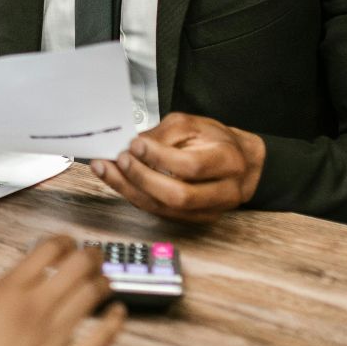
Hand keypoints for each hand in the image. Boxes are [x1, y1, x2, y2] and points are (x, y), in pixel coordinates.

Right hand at [0, 235, 126, 345]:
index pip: (48, 249)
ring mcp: (54, 337)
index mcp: (9, 291)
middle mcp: (36, 308)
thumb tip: (28, 284)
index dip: (64, 242)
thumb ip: (5, 294)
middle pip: (78, 266)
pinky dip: (114, 321)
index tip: (68, 244)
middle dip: (90, 256)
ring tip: (104, 281)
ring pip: (92, 295)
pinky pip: (101, 338)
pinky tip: (118, 312)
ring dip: (102, 282)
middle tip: (94, 257)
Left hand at [91, 113, 265, 223]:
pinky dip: (135, 197)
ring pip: (165, 209)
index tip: (135, 144)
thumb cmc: (215, 140)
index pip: (191, 166)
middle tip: (120, 160)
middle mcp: (224, 192)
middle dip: (142, 178)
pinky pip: (160, 213)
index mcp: (228, 161)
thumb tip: (133, 146)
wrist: (239, 163)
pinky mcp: (194, 220)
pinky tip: (118, 182)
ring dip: (130, 190)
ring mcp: (209, 211)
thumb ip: (164, 133)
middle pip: (178, 196)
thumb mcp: (193, 124)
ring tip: (107, 170)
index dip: (160, 157)